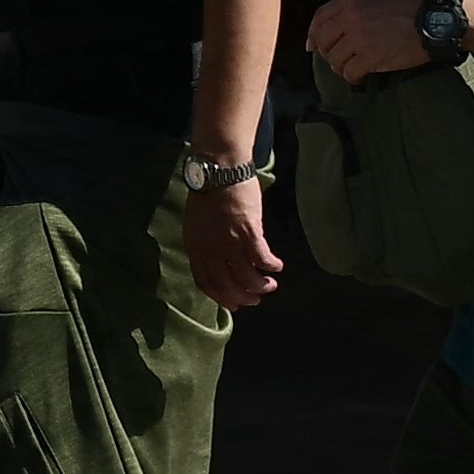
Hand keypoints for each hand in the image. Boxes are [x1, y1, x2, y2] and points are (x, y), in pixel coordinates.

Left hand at [177, 174, 280, 310]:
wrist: (218, 169)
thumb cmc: (208, 192)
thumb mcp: (197, 222)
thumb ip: (206, 242)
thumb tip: (220, 258)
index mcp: (195, 247)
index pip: (205, 282)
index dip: (221, 297)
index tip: (233, 304)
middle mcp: (210, 249)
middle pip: (226, 285)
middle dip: (243, 298)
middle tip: (256, 300)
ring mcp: (229, 242)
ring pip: (247, 277)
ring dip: (260, 286)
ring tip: (270, 286)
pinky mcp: (248, 233)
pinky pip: (262, 259)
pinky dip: (271, 266)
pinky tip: (278, 266)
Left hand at [295, 0, 423, 85]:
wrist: (434, 19)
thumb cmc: (412, 7)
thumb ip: (357, 7)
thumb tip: (340, 24)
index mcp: (352, 0)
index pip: (320, 16)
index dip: (313, 33)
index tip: (312, 45)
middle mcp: (350, 17)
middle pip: (323, 40)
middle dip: (327, 53)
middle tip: (337, 60)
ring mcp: (359, 37)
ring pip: (334, 58)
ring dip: (340, 67)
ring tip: (351, 69)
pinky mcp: (370, 56)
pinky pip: (349, 71)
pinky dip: (353, 77)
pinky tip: (360, 77)